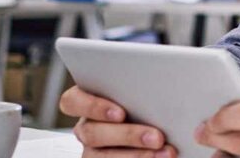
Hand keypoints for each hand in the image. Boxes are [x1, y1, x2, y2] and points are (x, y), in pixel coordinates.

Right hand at [59, 86, 177, 157]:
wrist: (161, 131)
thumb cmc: (150, 104)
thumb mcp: (142, 94)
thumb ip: (140, 91)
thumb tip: (163, 90)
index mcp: (89, 101)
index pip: (72, 101)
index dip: (93, 107)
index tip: (121, 113)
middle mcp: (87, 127)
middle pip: (93, 133)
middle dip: (128, 135)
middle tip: (157, 137)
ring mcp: (93, 150)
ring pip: (103, 155)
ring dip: (138, 154)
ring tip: (167, 152)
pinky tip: (161, 157)